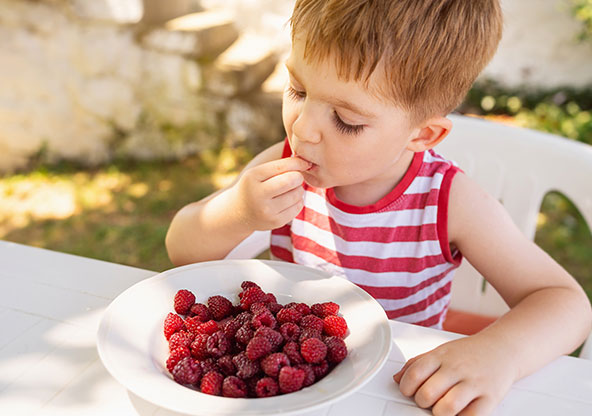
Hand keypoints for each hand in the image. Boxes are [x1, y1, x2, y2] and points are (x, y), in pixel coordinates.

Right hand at [231, 156, 310, 230]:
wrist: (238, 213)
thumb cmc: (254, 187)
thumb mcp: (257, 173)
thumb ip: (278, 166)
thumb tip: (305, 163)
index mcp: (252, 177)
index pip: (281, 166)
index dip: (298, 163)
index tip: (305, 163)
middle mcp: (258, 194)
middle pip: (291, 180)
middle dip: (299, 177)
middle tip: (297, 177)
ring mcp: (266, 211)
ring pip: (296, 194)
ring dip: (299, 189)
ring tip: (291, 189)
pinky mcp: (275, 222)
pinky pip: (298, 207)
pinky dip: (298, 201)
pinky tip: (290, 200)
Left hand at [393, 334, 517, 415]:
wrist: (504, 349)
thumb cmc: (470, 352)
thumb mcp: (441, 351)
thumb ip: (418, 363)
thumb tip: (397, 379)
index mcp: (441, 356)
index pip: (414, 373)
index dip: (406, 387)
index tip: (409, 391)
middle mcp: (457, 368)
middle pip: (427, 393)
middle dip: (422, 402)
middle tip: (427, 401)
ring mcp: (474, 383)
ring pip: (447, 407)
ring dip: (439, 413)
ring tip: (441, 408)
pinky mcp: (490, 398)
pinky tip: (458, 413)